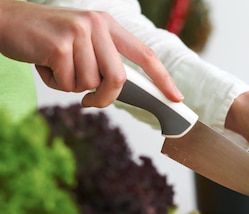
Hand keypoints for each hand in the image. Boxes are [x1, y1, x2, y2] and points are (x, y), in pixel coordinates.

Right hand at [0, 1, 181, 107]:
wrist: (5, 21)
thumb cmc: (45, 39)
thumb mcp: (81, 44)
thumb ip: (102, 62)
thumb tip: (123, 91)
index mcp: (108, 25)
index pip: (144, 54)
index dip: (163, 78)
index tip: (176, 98)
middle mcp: (97, 25)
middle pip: (118, 79)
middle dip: (105, 97)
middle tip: (90, 102)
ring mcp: (79, 33)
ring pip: (90, 84)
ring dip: (71, 86)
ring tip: (55, 66)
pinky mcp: (60, 45)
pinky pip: (68, 83)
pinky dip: (54, 83)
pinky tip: (43, 64)